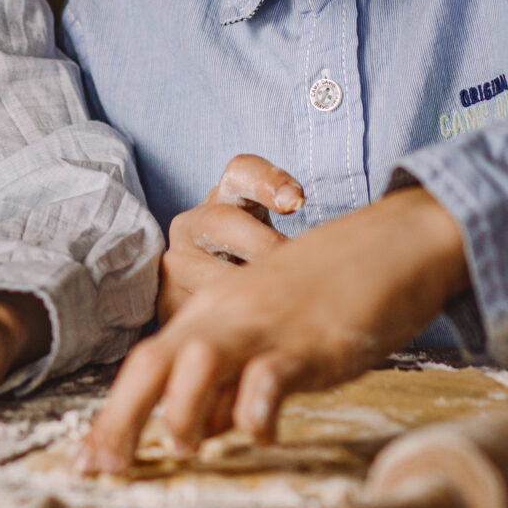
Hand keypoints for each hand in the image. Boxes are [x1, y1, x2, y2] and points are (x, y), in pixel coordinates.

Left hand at [77, 188, 469, 475]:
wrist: (386, 245)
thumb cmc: (323, 298)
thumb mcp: (264, 338)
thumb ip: (230, 379)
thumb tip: (200, 433)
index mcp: (208, 317)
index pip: (144, 367)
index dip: (112, 416)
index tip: (87, 463)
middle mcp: (223, 318)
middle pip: (151, 363)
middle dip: (120, 418)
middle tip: (104, 467)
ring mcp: (264, 326)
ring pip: (198, 361)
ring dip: (182, 409)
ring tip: (183, 448)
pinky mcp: (309, 340)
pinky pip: (270, 376)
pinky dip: (257, 412)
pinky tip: (262, 435)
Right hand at [158, 154, 305, 320]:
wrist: (206, 296)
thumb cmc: (258, 262)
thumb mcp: (275, 236)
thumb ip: (297, 236)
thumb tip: (339, 243)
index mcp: (224, 197)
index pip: (242, 172)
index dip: (269, 181)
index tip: (297, 202)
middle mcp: (192, 224)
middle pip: (222, 221)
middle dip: (262, 247)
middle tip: (292, 270)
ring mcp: (177, 263)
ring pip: (209, 271)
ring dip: (246, 292)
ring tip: (277, 309)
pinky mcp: (168, 300)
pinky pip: (199, 311)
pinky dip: (231, 323)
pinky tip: (255, 336)